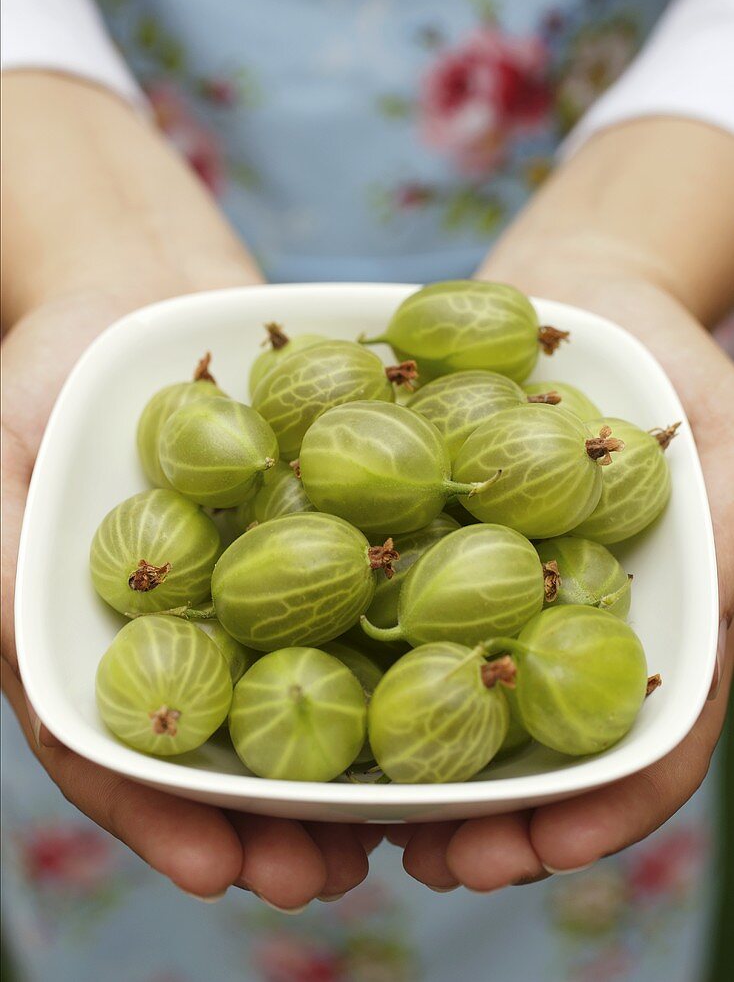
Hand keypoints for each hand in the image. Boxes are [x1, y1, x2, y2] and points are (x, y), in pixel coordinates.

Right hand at [1, 293, 379, 908]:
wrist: (134, 279)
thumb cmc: (42, 371)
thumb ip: (5, 573)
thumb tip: (26, 676)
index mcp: (102, 643)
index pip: (124, 754)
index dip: (164, 820)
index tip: (218, 872)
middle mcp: (189, 629)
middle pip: (229, 749)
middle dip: (278, 820)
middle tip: (329, 876)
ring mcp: (259, 584)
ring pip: (307, 690)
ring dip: (352, 762)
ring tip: (405, 827)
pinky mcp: (323, 528)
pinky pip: (364, 591)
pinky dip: (402, 640)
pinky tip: (450, 678)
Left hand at [396, 271, 732, 891]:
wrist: (573, 293)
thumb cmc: (665, 364)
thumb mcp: (723, 440)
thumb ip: (728, 539)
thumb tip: (719, 637)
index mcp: (639, 633)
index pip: (639, 749)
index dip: (602, 811)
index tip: (545, 849)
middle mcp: (559, 632)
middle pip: (536, 756)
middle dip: (491, 822)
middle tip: (440, 862)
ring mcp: (487, 598)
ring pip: (454, 708)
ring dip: (412, 775)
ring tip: (363, 819)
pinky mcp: (422, 550)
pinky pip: (384, 617)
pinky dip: (354, 662)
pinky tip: (310, 689)